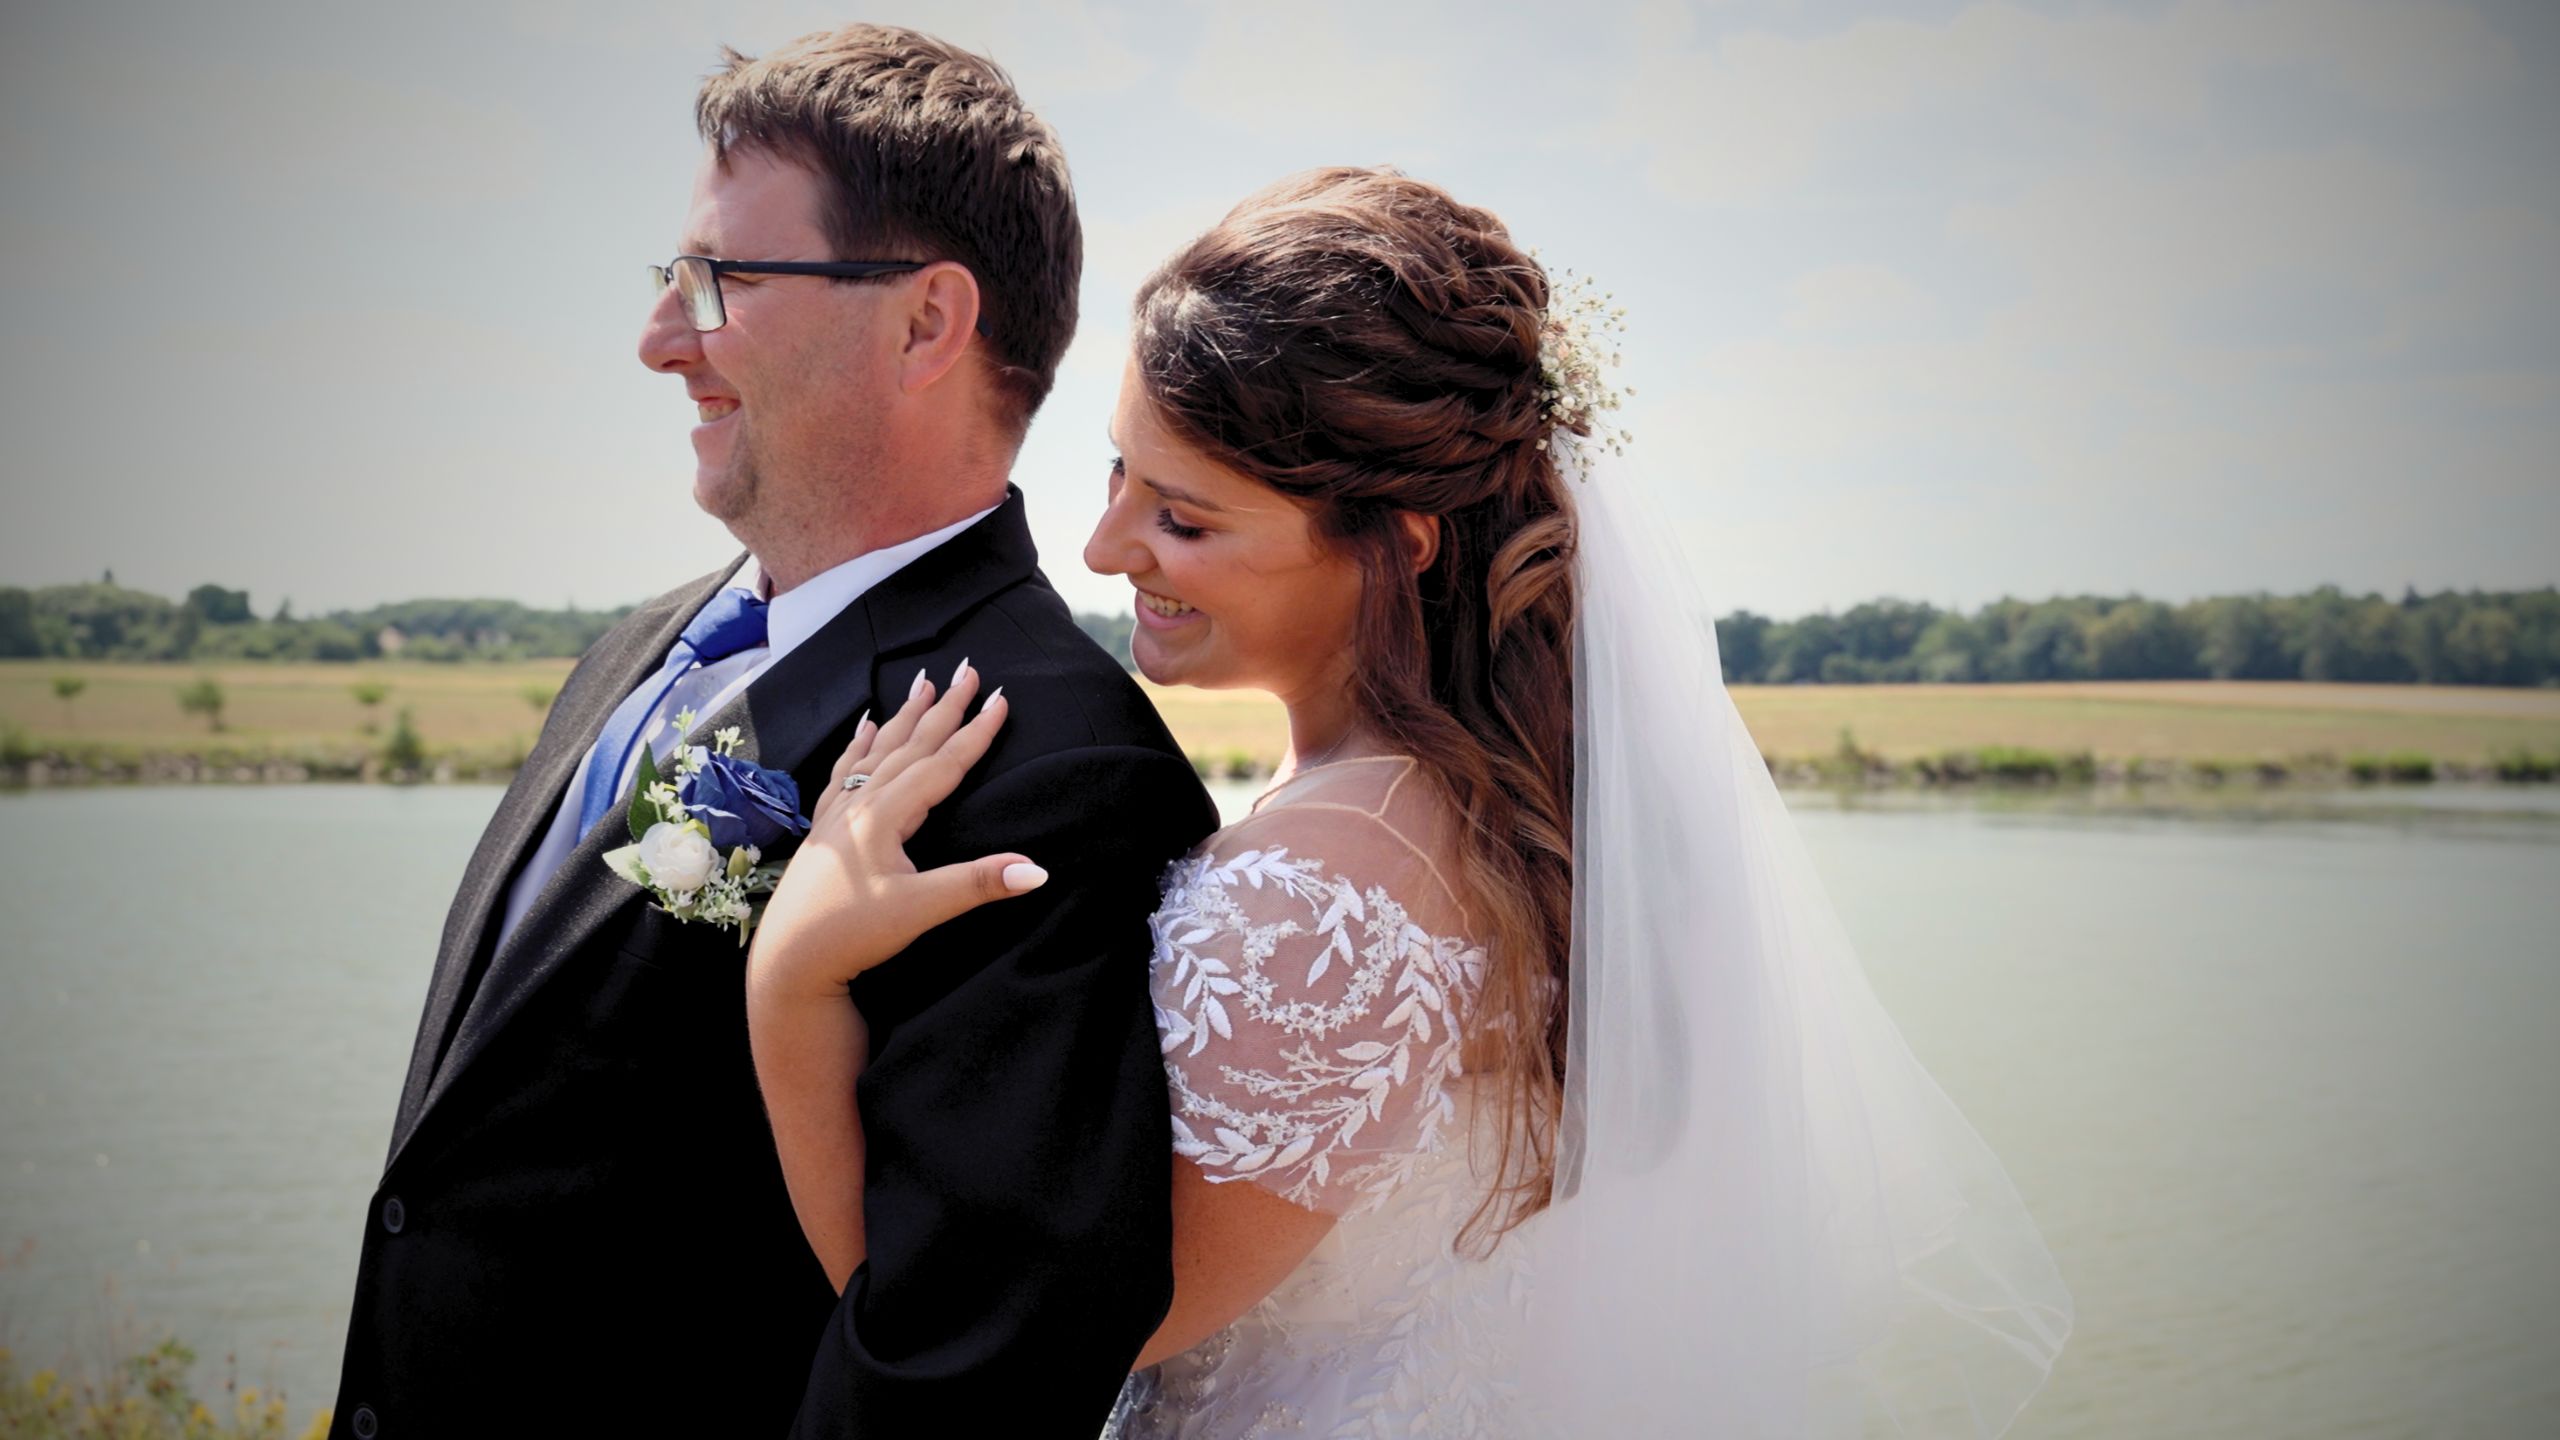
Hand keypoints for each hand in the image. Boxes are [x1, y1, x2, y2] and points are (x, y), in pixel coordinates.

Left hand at [747, 659, 1043, 998]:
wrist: (787, 962)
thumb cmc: (850, 935)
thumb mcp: (919, 911)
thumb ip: (977, 885)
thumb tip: (1037, 870)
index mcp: (885, 815)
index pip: (942, 764)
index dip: (976, 732)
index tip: (1002, 698)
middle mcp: (860, 804)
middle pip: (911, 745)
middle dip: (944, 707)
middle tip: (968, 670)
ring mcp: (838, 814)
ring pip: (878, 751)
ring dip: (905, 717)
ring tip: (922, 684)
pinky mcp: (825, 830)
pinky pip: (844, 771)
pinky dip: (859, 745)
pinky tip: (863, 728)